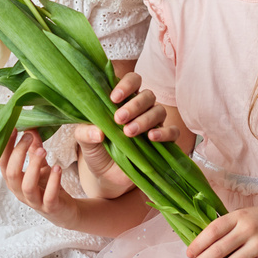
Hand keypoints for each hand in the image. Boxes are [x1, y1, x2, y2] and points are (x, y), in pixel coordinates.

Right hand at [0, 129, 79, 229]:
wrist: (63, 209)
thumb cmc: (46, 185)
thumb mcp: (39, 164)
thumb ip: (35, 148)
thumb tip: (31, 128)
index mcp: (14, 179)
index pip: (3, 161)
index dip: (6, 145)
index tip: (13, 127)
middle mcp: (19, 191)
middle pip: (11, 173)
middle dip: (19, 153)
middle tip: (29, 137)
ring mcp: (34, 201)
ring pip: (27, 185)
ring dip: (33, 165)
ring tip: (43, 150)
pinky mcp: (50, 207)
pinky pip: (49, 196)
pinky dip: (53, 181)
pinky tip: (58, 168)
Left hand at [75, 72, 179, 196]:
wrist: (106, 176)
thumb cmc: (96, 150)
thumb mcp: (84, 141)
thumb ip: (85, 133)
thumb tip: (98, 132)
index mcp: (123, 100)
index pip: (132, 81)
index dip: (126, 85)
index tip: (113, 98)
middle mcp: (141, 108)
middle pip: (147, 95)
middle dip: (134, 105)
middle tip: (119, 118)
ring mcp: (153, 124)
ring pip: (159, 110)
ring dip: (145, 119)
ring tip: (129, 132)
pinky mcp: (163, 142)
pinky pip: (173, 131)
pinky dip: (165, 132)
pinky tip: (152, 137)